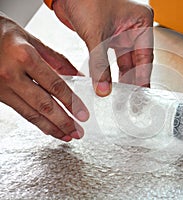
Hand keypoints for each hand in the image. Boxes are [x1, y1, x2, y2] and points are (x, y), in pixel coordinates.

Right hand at [0, 15, 88, 141]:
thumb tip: (78, 77)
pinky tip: (48, 127)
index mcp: (25, 56)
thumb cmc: (3, 34)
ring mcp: (1, 87)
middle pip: (44, 105)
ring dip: (51, 128)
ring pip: (31, 114)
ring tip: (66, 135)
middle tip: (78, 132)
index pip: (55, 86)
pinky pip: (21, 112)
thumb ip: (57, 60)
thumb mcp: (33, 40)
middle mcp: (11, 74)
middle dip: (64, 122)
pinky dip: (37, 122)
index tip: (83, 114)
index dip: (71, 103)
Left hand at [53, 0, 153, 95]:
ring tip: (120, 96)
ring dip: (120, 78)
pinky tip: (108, 84)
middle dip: (132, 81)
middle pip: (136, 62)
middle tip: (131, 100)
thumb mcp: (96, 34)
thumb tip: (103, 88)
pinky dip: (108, 72)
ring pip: (123, 62)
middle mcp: (133, 28)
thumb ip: (100, 64)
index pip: (145, 56)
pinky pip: (110, 59)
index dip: (143, 78)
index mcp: (141, 22)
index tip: (141, 95)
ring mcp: (120, 34)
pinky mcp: (107, 38)